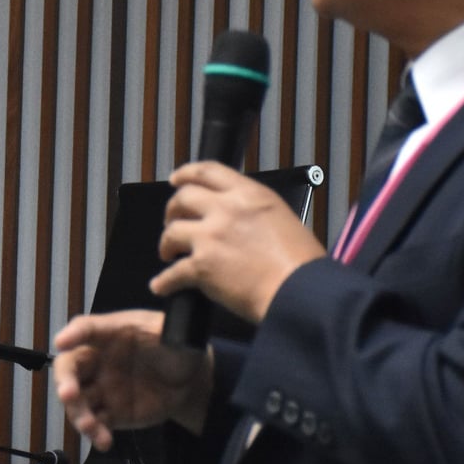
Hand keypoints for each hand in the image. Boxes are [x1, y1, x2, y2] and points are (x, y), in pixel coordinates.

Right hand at [53, 310, 213, 450]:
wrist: (191, 381)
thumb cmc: (176, 347)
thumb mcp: (171, 332)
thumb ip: (167, 329)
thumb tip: (167, 328)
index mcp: (109, 334)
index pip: (85, 329)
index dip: (72, 334)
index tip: (62, 342)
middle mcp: (97, 360)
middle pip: (69, 368)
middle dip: (64, 381)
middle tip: (68, 394)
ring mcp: (101, 388)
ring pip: (78, 401)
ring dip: (78, 414)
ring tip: (90, 426)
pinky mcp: (111, 413)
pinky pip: (96, 424)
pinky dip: (95, 434)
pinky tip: (104, 441)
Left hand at [151, 161, 325, 319]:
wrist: (301, 292)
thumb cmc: (301, 263)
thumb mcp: (280, 217)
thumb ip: (252, 211)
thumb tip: (234, 219)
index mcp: (248, 194)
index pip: (208, 171)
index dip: (185, 173)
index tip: (175, 180)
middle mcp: (226, 209)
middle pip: (183, 197)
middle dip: (172, 210)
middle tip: (173, 221)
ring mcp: (211, 237)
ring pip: (172, 232)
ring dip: (166, 243)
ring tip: (169, 253)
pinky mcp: (202, 266)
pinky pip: (173, 273)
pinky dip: (165, 282)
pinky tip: (162, 286)